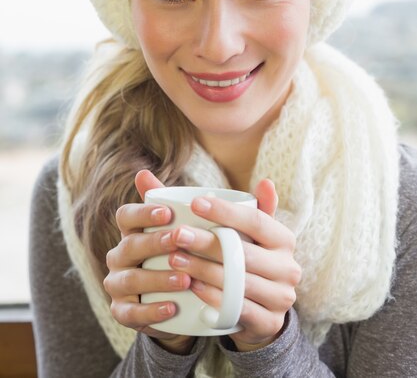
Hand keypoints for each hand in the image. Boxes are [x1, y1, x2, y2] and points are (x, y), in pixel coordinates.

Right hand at [103, 170, 194, 353]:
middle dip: (155, 243)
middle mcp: (118, 256)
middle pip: (129, 245)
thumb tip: (161, 177)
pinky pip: (131, 313)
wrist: (179, 304)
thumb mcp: (180, 230)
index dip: (144, 213)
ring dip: (158, 279)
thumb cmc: (179, 256)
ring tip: (185, 279)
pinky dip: (152, 311)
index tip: (168, 212)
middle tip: (180, 241)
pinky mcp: (121, 312)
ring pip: (130, 280)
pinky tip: (173, 308)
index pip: (126, 216)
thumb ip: (172, 204)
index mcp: (131, 232)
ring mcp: (117, 285)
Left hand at [167, 179, 301, 351]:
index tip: (195, 203)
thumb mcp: (246, 233)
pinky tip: (191, 286)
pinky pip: (237, 308)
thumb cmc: (246, 260)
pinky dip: (212, 297)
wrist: (260, 312)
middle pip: (243, 251)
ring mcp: (282, 297)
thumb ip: (242, 207)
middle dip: (206, 242)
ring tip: (175, 259)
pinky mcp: (269, 322)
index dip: (225, 211)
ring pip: (237, 280)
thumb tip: (264, 179)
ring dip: (202, 269)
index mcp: (283, 239)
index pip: (255, 220)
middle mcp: (288, 267)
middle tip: (176, 235)